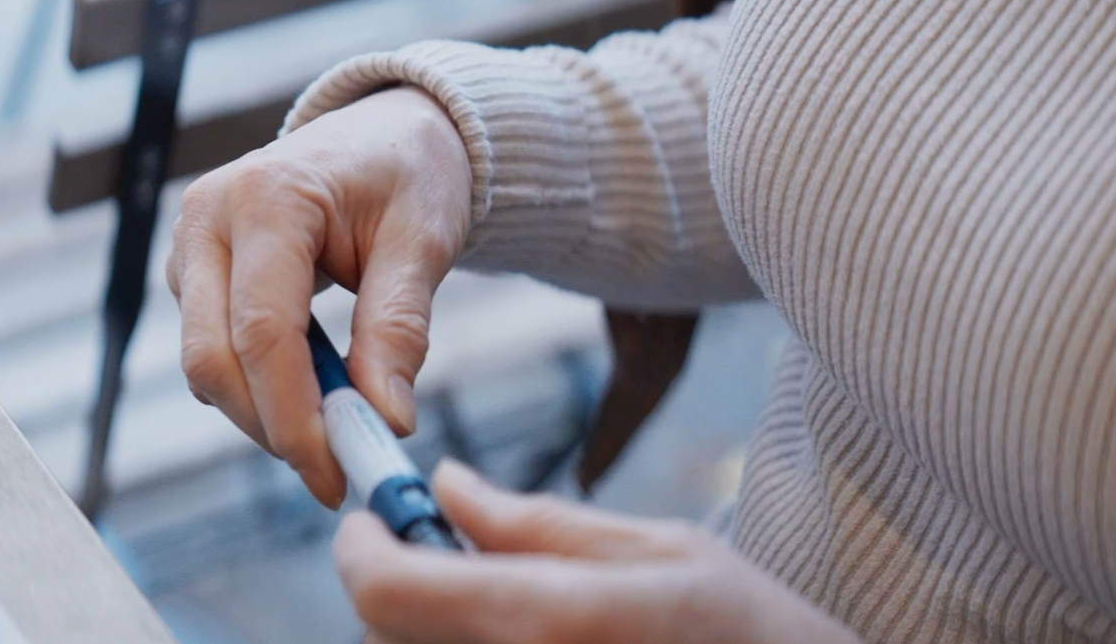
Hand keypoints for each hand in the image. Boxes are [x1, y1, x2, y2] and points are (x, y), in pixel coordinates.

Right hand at [166, 87, 471, 507]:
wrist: (386, 133)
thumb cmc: (408, 173)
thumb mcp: (423, 242)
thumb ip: (398, 329)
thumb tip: (386, 420)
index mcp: (265, 197)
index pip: (262, 331)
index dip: (293, 415)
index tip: (337, 472)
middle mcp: (208, 217)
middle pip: (212, 357)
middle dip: (271, 426)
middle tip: (335, 471)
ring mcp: (191, 244)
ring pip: (204, 361)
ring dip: (263, 412)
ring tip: (337, 429)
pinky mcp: (193, 271)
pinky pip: (212, 348)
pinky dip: (257, 387)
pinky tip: (311, 393)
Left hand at [335, 461, 859, 643]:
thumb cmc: (754, 635)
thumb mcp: (663, 552)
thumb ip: (539, 523)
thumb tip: (447, 486)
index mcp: (551, 620)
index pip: (385, 591)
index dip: (361, 548)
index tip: (371, 521)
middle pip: (386, 634)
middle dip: (397, 588)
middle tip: (445, 555)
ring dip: (426, 628)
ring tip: (499, 602)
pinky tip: (516, 638)